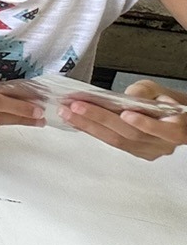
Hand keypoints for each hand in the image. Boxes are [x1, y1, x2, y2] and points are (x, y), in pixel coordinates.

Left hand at [62, 80, 186, 159]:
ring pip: (117, 141)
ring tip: (68, 113)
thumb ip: (144, 92)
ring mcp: (148, 151)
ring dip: (89, 126)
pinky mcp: (135, 153)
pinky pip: (112, 143)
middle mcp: (163, 144)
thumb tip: (128, 96)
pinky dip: (93, 131)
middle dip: (101, 118)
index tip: (126, 114)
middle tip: (77, 106)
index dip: (144, 123)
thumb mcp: (158, 91)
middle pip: (131, 134)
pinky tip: (76, 122)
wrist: (174, 119)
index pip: (162, 130)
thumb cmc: (165, 103)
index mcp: (176, 128)